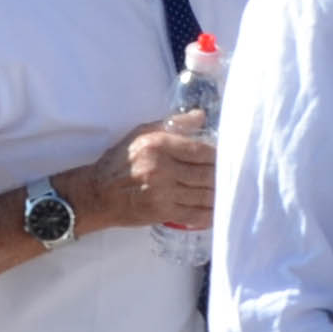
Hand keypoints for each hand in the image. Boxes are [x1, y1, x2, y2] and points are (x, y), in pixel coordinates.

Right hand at [76, 120, 215, 232]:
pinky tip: (218, 210)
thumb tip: (201, 116)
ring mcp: (163, 193)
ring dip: (220, 194)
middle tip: (235, 175)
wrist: (97, 194)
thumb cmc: (120, 161)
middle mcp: (162, 169)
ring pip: (204, 194)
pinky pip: (195, 214)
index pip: (201, 150)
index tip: (229, 156)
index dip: (219, 155)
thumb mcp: (141, 133)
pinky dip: (210, 214)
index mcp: (158, 145)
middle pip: (207, 173)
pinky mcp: (162, 212)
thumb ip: (173, 124)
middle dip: (223, 175)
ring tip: (229, 191)